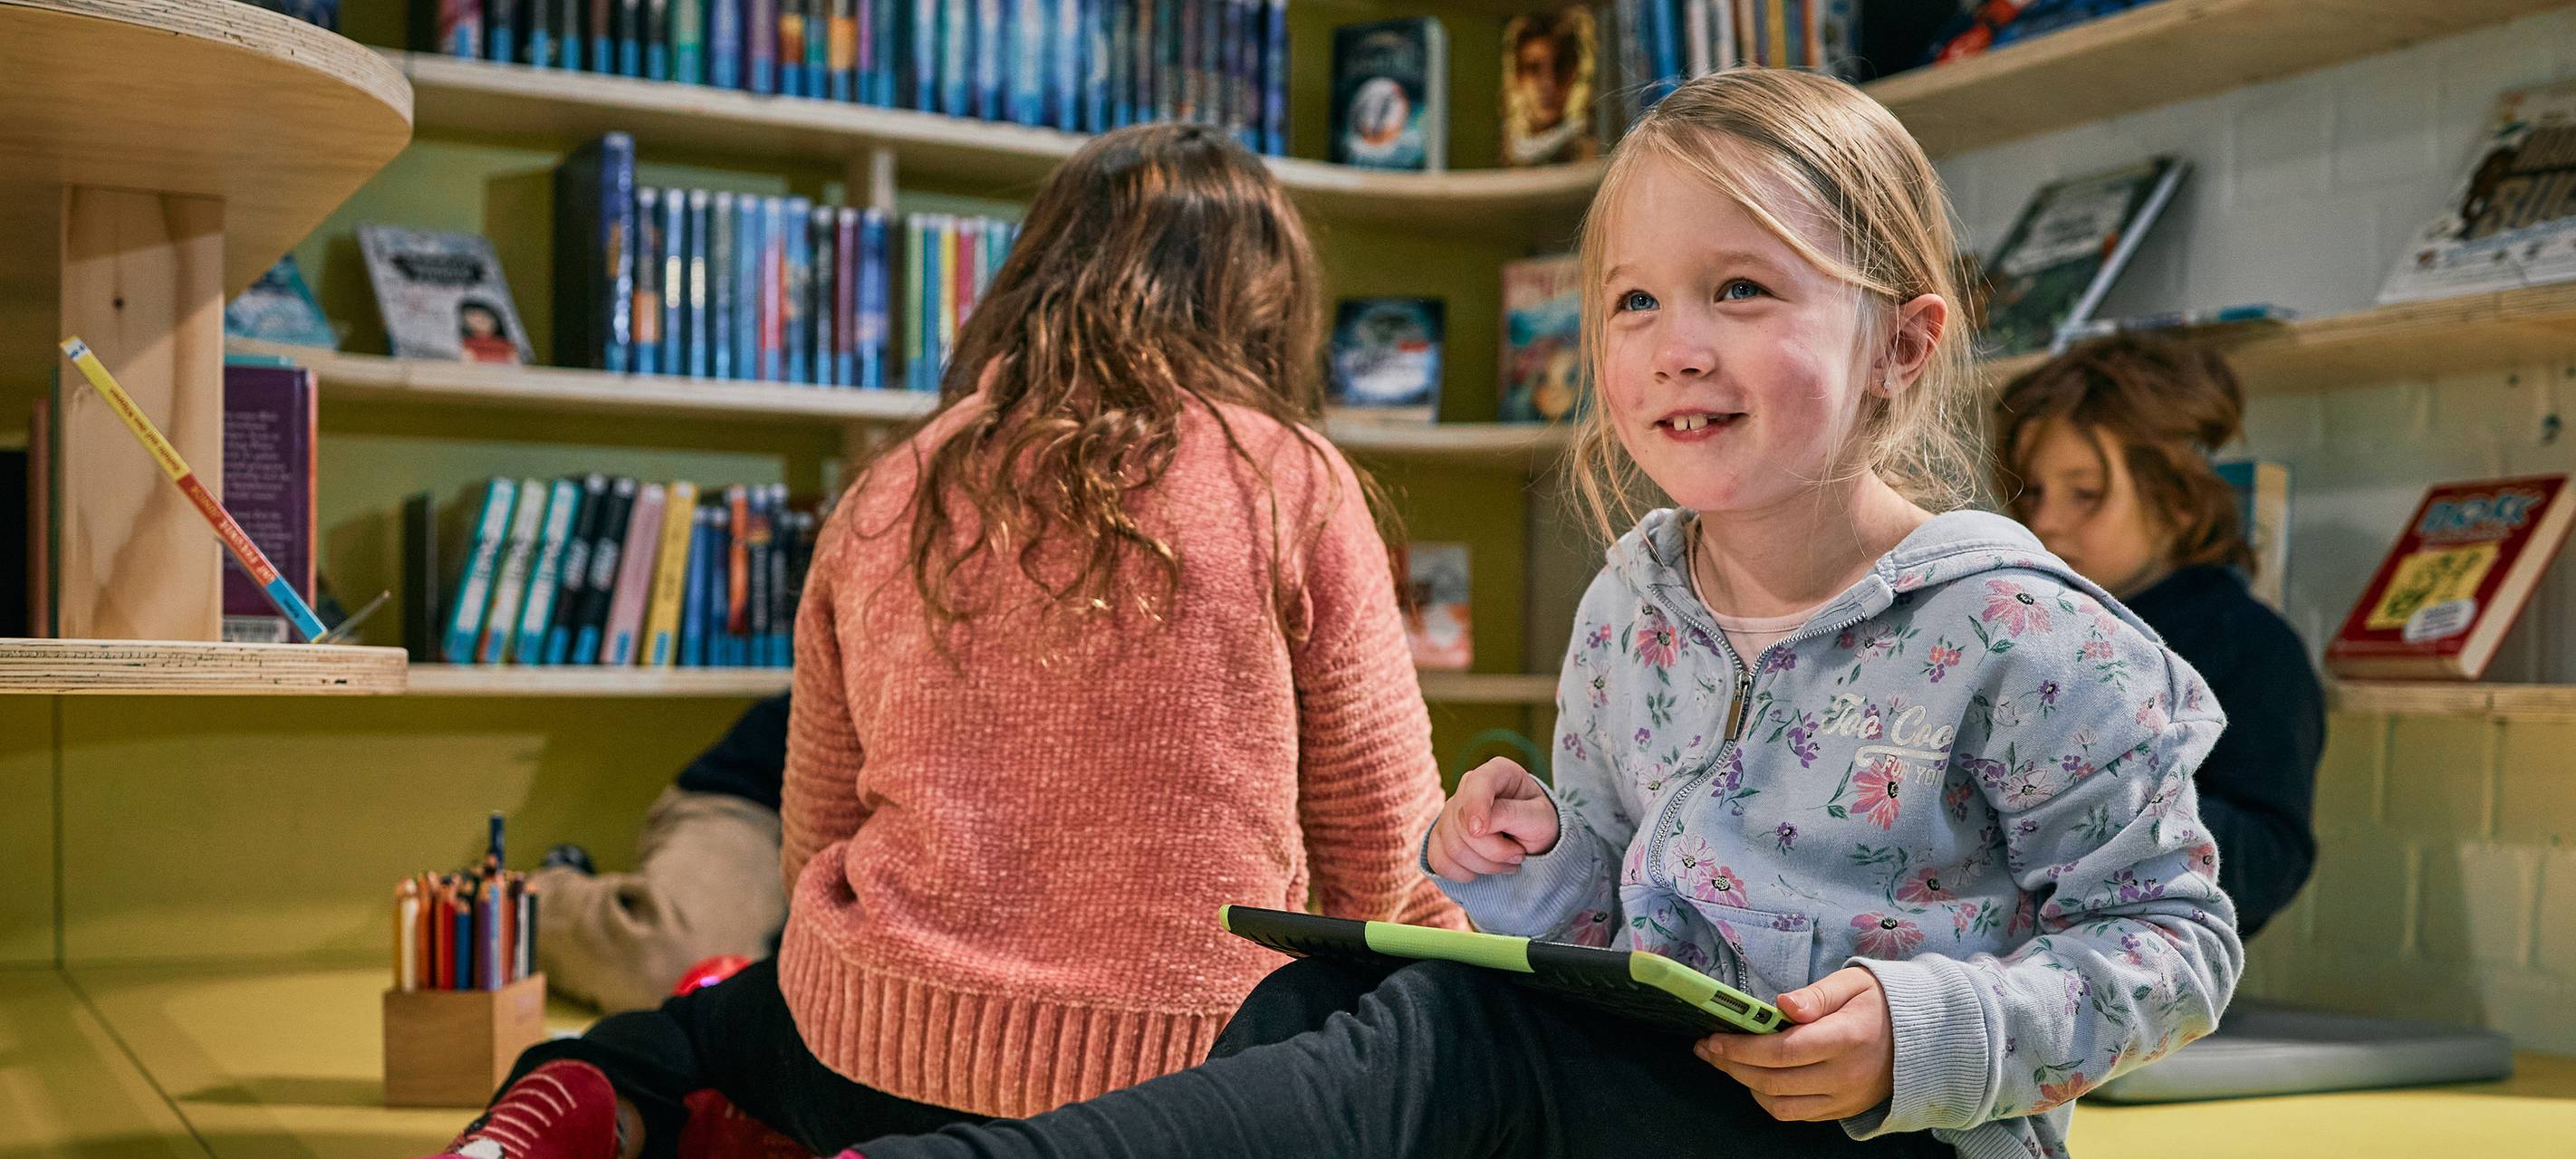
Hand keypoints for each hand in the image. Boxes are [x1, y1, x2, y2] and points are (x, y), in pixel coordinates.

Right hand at [1425, 758, 1559, 882]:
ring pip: (1451, 848)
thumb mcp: (1539, 819)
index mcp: (1497, 772)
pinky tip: (1483, 870)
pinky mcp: (1440, 836)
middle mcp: (1469, 787)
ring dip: (1484, 866)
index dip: (1475, 806)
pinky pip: (1439, 861)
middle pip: (1462, 826)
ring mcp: (1450, 811)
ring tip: (1506, 862)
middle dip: (1494, 851)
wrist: (1532, 841)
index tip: (1479, 831)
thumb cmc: (1538, 824)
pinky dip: (1464, 874)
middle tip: (1520, 854)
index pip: (1477, 782)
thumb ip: (1510, 815)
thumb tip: (1474, 827)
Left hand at [1696, 967, 1895, 1121]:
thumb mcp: (1854, 983)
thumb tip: (1781, 1006)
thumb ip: (1816, 994)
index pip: (1784, 1051)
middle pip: (1774, 1081)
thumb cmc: (1882, 1003)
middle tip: (1708, 1048)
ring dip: (1746, 1085)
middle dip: (1733, 1066)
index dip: (1743, 1048)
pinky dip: (1769, 1099)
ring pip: (1780, 1105)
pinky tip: (1754, 1077)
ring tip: (1725, 1062)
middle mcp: (1845, 1076)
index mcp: (1847, 1039)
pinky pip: (1795, 1114)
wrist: (1924, 1038)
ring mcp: (1844, 1099)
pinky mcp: (1842, 1111)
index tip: (1715, 1038)